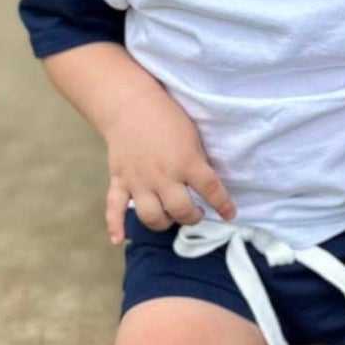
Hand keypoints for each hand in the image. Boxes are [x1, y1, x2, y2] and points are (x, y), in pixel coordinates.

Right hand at [103, 92, 234, 244]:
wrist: (130, 104)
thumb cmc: (167, 118)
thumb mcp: (192, 137)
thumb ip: (198, 163)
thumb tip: (206, 188)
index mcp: (185, 161)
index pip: (210, 189)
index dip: (223, 205)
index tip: (230, 214)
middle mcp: (162, 175)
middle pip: (180, 210)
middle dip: (192, 217)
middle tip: (195, 212)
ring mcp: (138, 181)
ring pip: (151, 216)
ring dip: (164, 223)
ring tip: (170, 216)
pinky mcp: (119, 181)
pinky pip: (114, 209)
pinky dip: (115, 226)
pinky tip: (119, 240)